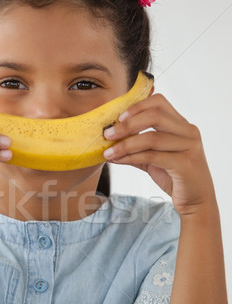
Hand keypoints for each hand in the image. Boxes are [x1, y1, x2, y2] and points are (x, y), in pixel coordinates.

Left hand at [103, 93, 215, 215]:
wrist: (196, 201)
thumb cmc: (175, 176)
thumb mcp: (154, 159)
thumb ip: (136, 148)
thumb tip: (109, 144)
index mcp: (182, 124)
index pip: (159, 102)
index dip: (136, 107)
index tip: (118, 118)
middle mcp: (188, 131)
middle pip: (154, 115)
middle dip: (127, 124)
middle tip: (108, 134)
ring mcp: (189, 147)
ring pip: (152, 138)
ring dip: (125, 144)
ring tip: (108, 152)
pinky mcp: (185, 164)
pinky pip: (152, 156)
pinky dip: (131, 157)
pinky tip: (118, 160)